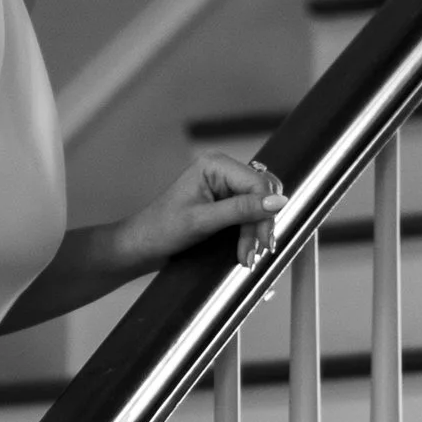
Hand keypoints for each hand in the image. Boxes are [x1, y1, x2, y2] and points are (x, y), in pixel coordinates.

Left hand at [136, 151, 284, 269]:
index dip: (265, 213)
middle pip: (262, 193)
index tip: (263, 242)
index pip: (257, 183)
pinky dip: (252, 231)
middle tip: (254, 254)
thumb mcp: (202, 221)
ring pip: (260, 204)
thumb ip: (241, 210)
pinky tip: (247, 249)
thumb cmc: (162, 230)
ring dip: (257, 231)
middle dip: (261, 224)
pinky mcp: (225, 201)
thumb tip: (279, 202)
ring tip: (249, 257)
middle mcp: (222, 170)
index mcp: (215, 165)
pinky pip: (250, 212)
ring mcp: (225, 185)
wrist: (142, 245)